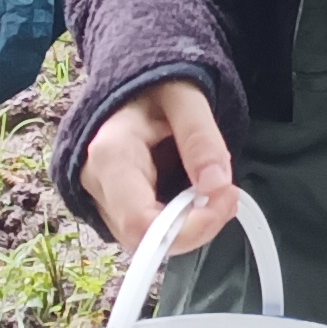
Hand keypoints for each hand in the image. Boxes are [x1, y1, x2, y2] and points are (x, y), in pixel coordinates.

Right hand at [81, 76, 242, 251]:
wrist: (131, 86)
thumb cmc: (156, 86)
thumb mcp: (185, 97)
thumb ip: (200, 138)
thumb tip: (217, 186)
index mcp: (110, 155)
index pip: (141, 222)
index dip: (189, 228)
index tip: (226, 199)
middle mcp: (97, 185)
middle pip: (144, 239)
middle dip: (196, 228)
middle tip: (229, 196)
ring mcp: (101, 199)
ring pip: (146, 241)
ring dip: (190, 228)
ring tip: (217, 194)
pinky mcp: (113, 207)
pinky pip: (147, 232)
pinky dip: (179, 224)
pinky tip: (196, 199)